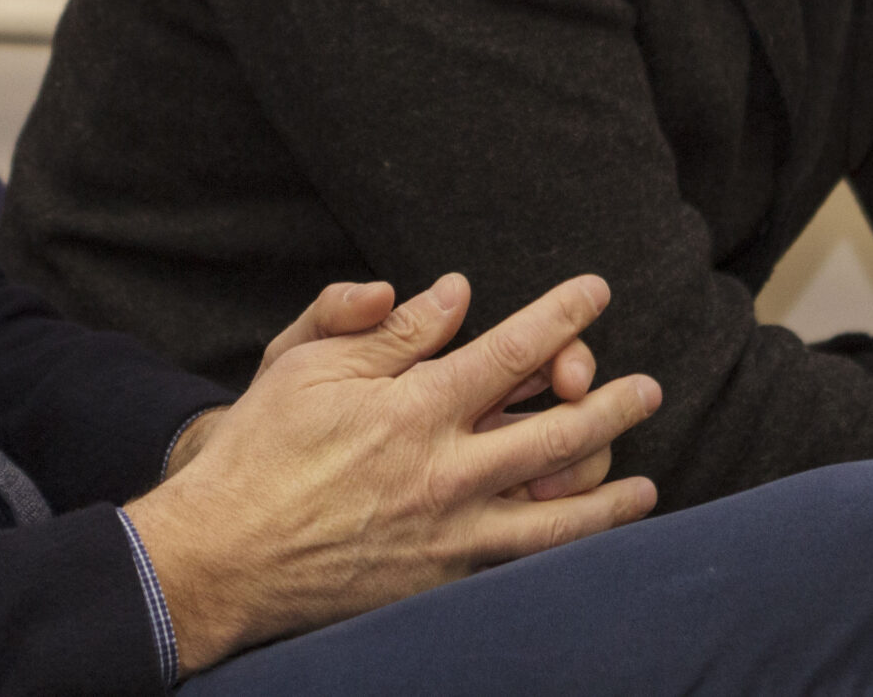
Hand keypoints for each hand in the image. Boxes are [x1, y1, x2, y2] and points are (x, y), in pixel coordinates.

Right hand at [124, 272, 659, 673]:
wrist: (224, 554)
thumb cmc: (261, 447)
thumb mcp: (307, 362)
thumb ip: (386, 327)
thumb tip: (455, 295)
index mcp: (415, 409)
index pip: (513, 351)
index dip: (563, 316)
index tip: (595, 293)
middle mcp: (446, 472)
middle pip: (559, 434)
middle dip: (612, 404)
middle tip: (647, 387)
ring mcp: (451, 534)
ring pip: (559, 514)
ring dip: (610, 492)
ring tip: (645, 480)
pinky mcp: (442, 579)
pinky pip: (525, 563)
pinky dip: (568, 549)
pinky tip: (587, 541)